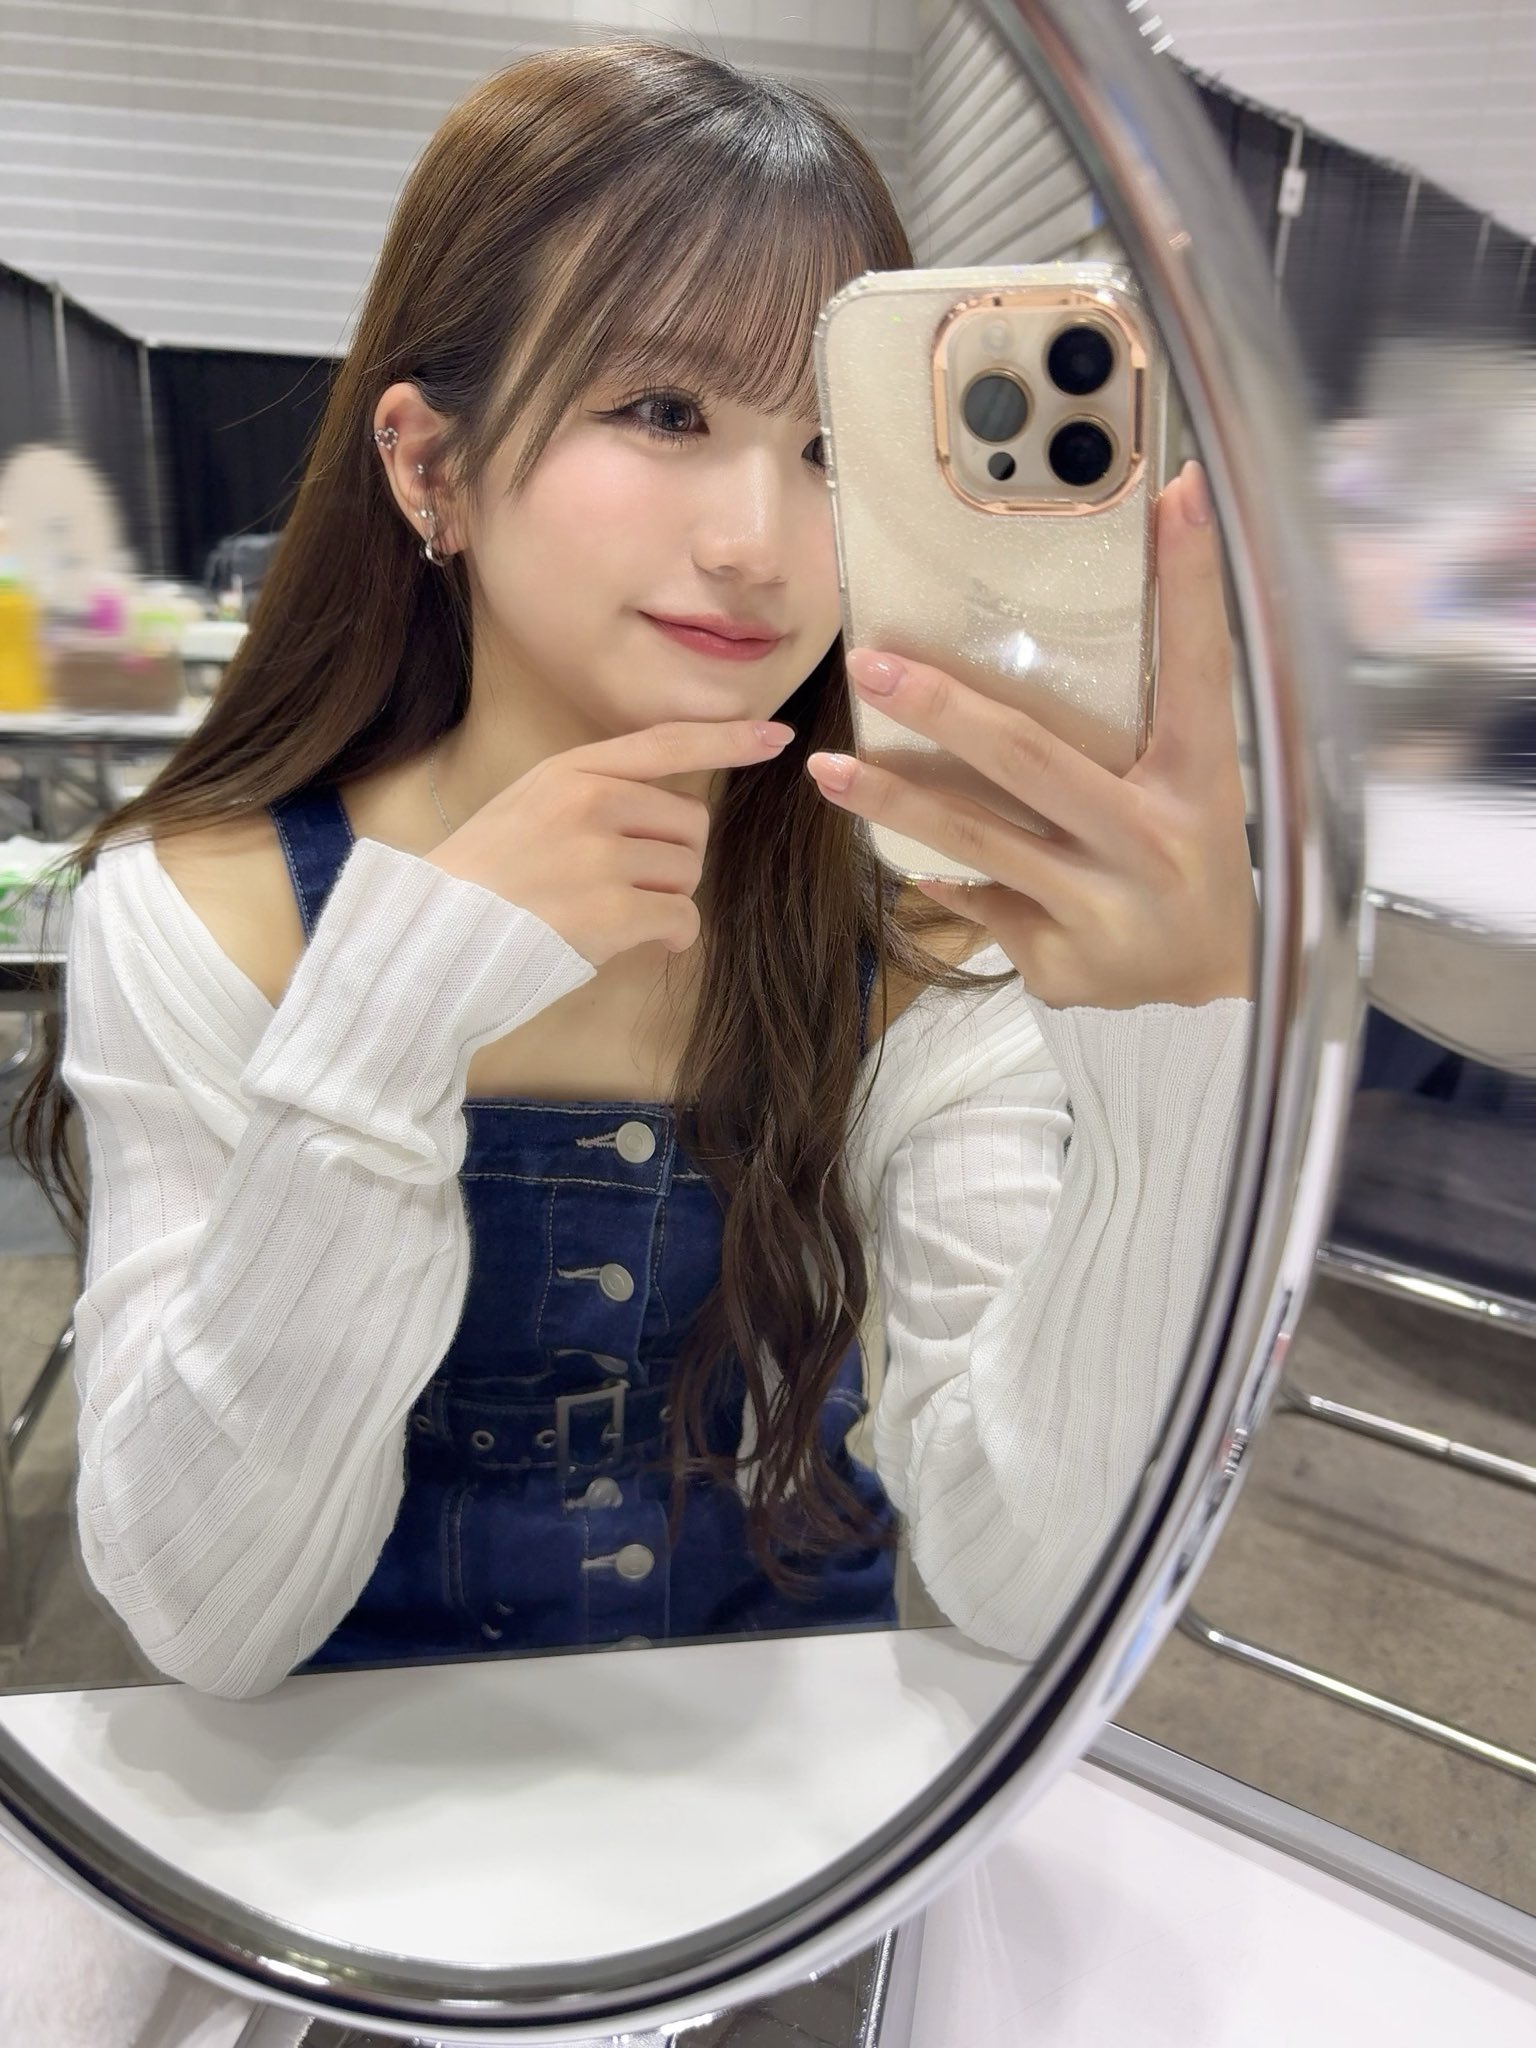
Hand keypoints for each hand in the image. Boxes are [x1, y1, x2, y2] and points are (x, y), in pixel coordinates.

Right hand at [426, 716, 794, 966]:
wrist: (435, 935)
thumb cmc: (483, 879)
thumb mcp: (527, 806)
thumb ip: (591, 794)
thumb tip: (663, 814)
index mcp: (570, 771)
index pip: (666, 744)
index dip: (726, 740)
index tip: (775, 736)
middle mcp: (590, 803)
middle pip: (691, 823)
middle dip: (676, 858)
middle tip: (633, 885)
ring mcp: (601, 858)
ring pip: (689, 872)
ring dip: (668, 899)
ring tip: (617, 914)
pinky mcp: (612, 914)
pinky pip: (683, 919)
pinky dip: (673, 936)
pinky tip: (641, 942)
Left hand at [805, 459, 1256, 1010]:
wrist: (1211, 996)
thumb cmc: (1194, 863)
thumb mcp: (1193, 790)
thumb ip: (1143, 725)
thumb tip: (1071, 629)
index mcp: (1201, 782)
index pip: (1199, 665)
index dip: (1191, 580)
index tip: (1177, 491)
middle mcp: (1152, 841)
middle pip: (1030, 757)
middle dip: (941, 707)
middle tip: (870, 662)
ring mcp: (1101, 907)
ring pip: (974, 836)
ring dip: (891, 798)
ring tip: (826, 765)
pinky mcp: (1058, 958)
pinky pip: (978, 896)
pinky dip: (943, 873)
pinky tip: (909, 858)